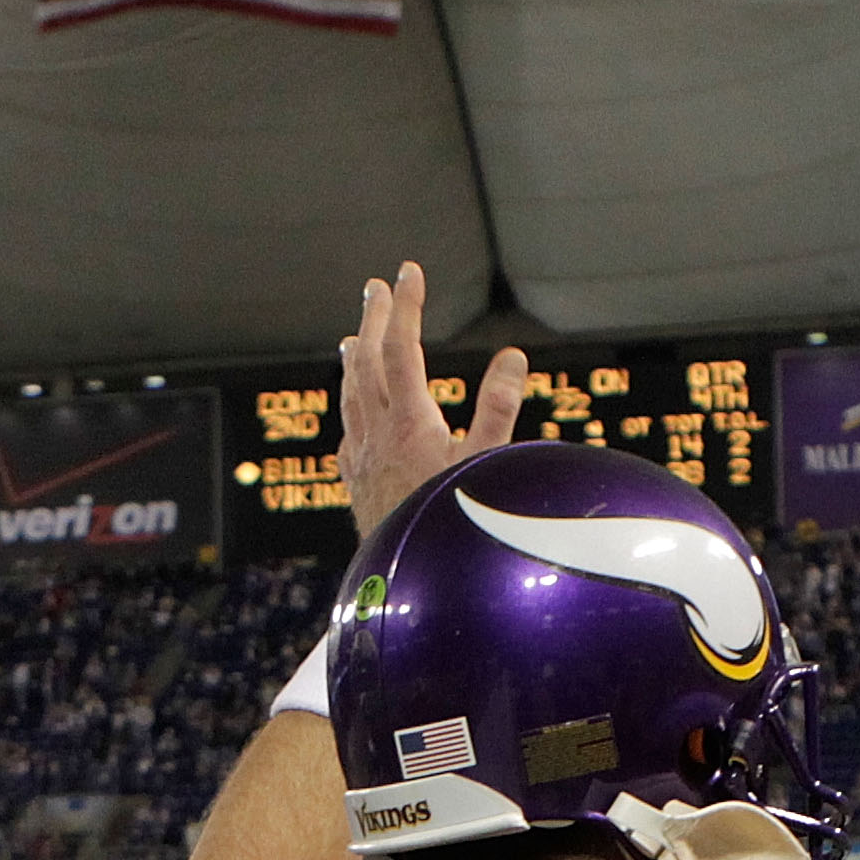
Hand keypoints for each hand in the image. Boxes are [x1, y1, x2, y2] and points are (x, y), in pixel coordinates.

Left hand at [338, 260, 528, 534]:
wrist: (413, 587)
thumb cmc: (455, 529)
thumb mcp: (488, 468)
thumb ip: (500, 409)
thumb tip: (513, 357)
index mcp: (409, 423)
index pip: (402, 347)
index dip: (407, 305)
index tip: (410, 271)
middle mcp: (376, 435)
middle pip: (366, 362)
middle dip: (374, 319)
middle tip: (376, 288)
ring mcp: (360, 460)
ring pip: (349, 396)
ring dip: (352, 361)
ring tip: (352, 338)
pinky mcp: (355, 487)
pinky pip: (347, 436)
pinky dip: (350, 412)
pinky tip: (353, 416)